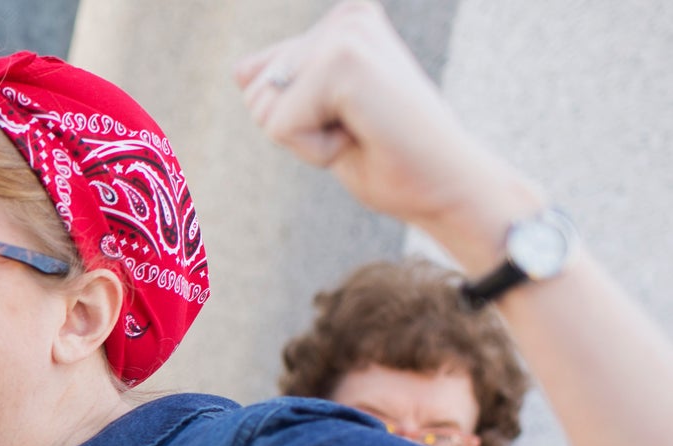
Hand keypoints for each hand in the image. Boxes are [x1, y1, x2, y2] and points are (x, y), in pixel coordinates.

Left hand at [234, 1, 540, 261]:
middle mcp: (346, 18)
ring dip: (305, 140)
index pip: (256, 76)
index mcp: (345, 22)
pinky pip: (280, 127)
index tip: (353, 122)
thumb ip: (285, 83)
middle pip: (255, 92)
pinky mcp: (343, 63)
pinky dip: (314, 151)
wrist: (446, 187)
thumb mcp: (324, 116)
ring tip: (361, 132)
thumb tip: (240, 71)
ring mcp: (346, 35)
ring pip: (263, 108)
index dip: (295, 119)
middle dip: (297, 129)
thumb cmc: (390, 158)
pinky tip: (362, 138)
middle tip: (359, 131)